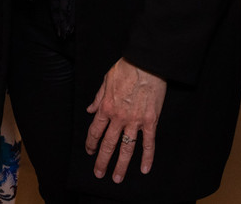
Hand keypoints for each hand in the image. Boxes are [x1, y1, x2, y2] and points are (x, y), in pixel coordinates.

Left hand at [84, 58, 165, 183]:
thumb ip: (98, 97)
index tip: (89, 152)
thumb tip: (90, 110)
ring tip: (117, 178)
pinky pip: (148, 142)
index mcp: (106, 107)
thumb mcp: (106, 80)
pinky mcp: (150, 121)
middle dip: (102, 160)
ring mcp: (135, 121)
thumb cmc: (126, 68)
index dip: (91, 144)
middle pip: (108, 144)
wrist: (147, 63)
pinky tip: (145, 169)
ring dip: (121, 165)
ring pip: (126, 148)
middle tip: (99, 173)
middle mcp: (118, 117)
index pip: (95, 131)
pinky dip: (147, 157)